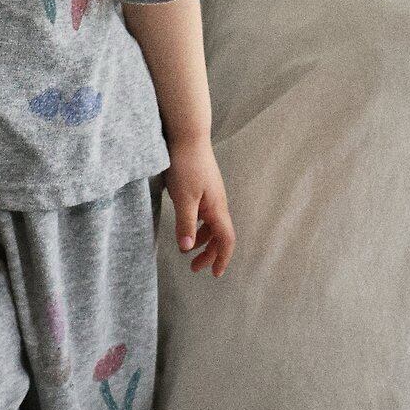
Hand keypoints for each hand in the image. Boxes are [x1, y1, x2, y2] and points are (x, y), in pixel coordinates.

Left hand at [165, 134, 235, 277]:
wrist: (188, 136)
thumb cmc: (186, 165)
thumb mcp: (183, 197)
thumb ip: (185, 223)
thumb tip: (188, 248)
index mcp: (216, 208)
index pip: (226, 240)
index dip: (222, 258)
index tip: (215, 274)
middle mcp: (218, 203)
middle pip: (220, 235)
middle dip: (210, 254)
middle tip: (195, 268)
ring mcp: (211, 195)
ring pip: (212, 224)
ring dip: (202, 240)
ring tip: (188, 249)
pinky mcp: (203, 188)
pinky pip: (205, 213)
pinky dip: (198, 225)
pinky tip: (187, 226)